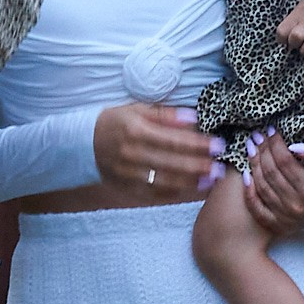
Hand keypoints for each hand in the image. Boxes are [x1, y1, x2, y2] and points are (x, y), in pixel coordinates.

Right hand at [93, 101, 222, 197]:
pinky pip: (153, 194)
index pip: (173, 140)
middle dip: (199, 165)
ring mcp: (129, 174)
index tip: (217, 145)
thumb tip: (193, 118)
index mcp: (136, 130)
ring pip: (165, 181)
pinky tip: (190, 189)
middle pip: (172, 163)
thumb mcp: (136, 109)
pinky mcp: (126, 188)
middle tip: (220, 166)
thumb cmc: (114, 122)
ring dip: (191, 182)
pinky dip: (174, 193)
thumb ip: (165, 115)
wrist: (82, 143)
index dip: (198, 144)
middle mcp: (132, 154)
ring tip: (211, 179)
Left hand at [244, 132, 303, 238]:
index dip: (275, 144)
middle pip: (271, 173)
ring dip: (253, 164)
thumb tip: (295, 147)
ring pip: (262, 186)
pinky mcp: (276, 225)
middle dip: (262, 151)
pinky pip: (256, 207)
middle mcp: (296, 205)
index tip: (271, 130)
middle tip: (257, 136)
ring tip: (251, 148)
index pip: (286, 161)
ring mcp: (285, 217)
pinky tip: (245, 174)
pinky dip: (248, 191)